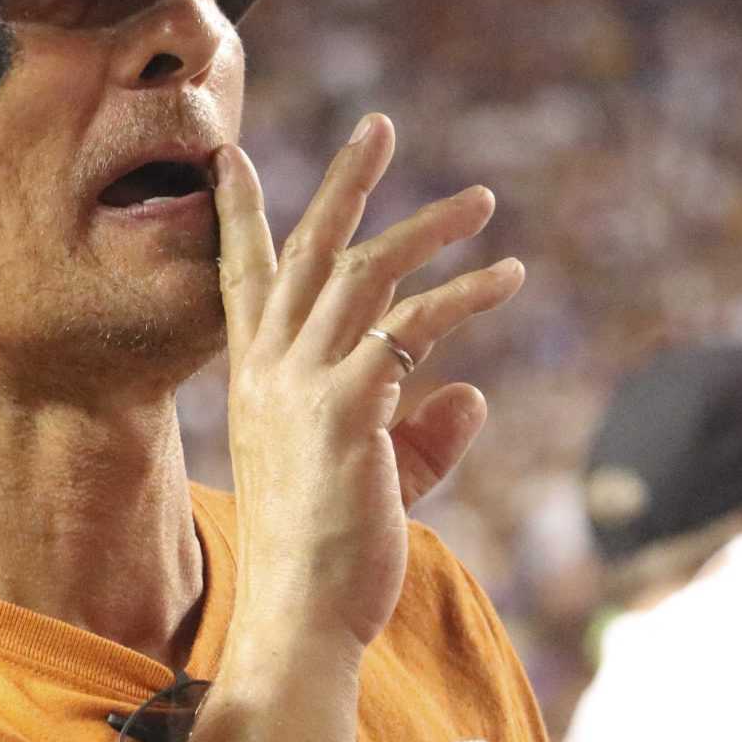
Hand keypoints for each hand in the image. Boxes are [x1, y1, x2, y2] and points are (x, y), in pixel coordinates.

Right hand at [211, 115, 524, 651]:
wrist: (301, 616)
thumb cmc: (331, 555)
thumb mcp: (380, 477)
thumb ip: (424, 432)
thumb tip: (470, 393)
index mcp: (256, 379)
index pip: (243, 276)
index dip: (243, 212)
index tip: (232, 155)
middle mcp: (270, 369)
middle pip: (308, 249)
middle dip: (346, 183)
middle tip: (380, 125)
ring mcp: (304, 383)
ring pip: (368, 273)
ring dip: (429, 227)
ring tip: (482, 198)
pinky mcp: (348, 407)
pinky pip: (411, 327)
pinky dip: (464, 294)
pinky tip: (508, 276)